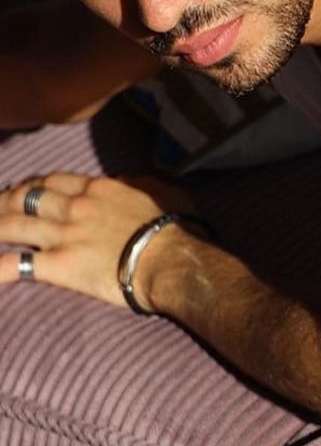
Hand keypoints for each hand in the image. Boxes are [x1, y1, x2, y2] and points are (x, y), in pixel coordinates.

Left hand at [0, 172, 194, 307]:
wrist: (173, 260)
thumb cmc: (178, 229)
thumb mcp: (166, 192)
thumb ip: (142, 183)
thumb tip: (128, 179)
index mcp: (98, 189)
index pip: (55, 181)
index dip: (35, 184)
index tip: (26, 189)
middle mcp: (75, 207)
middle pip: (27, 198)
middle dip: (5, 201)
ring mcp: (64, 236)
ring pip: (13, 225)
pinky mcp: (59, 266)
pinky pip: (17, 265)